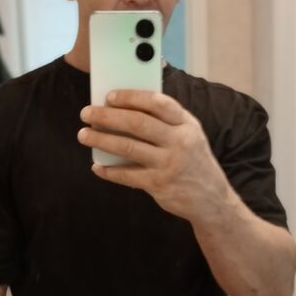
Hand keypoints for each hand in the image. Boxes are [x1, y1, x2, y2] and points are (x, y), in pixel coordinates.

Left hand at [77, 89, 226, 221]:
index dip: (131, 97)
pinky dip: (109, 171)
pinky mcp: (159, 184)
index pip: (157, 102)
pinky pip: (127, 175)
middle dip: (107, 116)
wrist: (212, 199)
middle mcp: (180, 142)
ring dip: (101, 139)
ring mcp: (169, 164)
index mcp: (187, 124)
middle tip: (86, 113)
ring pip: (128, 147)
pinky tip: (97, 166)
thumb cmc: (193, 161)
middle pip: (138, 123)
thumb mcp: (190, 135)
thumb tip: (125, 108)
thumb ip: (166, 121)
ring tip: (84, 135)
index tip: (109, 96)